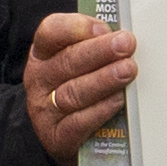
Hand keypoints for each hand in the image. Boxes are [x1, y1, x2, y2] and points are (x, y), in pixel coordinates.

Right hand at [25, 9, 137, 164]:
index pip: (51, 32)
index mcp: (43, 54)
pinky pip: (78, 122)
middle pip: (67, 61)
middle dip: (100, 51)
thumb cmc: (78, 89)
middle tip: (126, 45)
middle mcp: (39, 80)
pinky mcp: (56, 138)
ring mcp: (45, 110)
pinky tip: (118, 100)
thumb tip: (124, 37)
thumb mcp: (80, 64)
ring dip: (104, 79)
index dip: (77, 28)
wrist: (64, 135)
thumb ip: (96, 47)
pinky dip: (101, 110)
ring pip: (74, 91)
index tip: (104, 28)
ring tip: (128, 70)